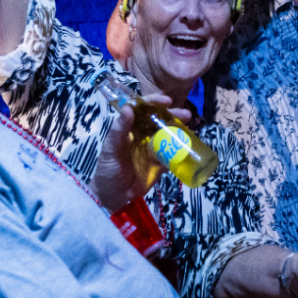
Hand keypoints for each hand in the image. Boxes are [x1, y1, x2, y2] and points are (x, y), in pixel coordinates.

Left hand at [89, 93, 191, 211]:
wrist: (114, 197)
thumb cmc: (108, 169)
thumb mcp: (110, 148)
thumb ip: (119, 129)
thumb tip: (129, 108)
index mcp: (131, 128)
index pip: (143, 109)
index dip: (155, 102)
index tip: (167, 101)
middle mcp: (144, 135)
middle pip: (160, 120)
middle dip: (174, 115)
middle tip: (186, 115)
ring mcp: (153, 148)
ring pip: (169, 134)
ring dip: (180, 130)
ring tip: (190, 129)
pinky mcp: (161, 162)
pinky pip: (173, 153)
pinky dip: (182, 149)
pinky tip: (190, 146)